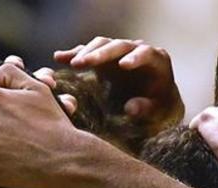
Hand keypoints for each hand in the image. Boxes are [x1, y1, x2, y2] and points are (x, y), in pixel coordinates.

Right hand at [54, 37, 184, 132]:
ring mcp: (119, 51)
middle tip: (82, 63)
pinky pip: (88, 52)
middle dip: (100, 54)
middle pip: (118, 45)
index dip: (135, 58)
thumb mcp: (157, 113)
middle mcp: (137, 50)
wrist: (153, 104)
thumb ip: (146, 109)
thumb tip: (130, 109)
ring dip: (85, 52)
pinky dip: (74, 54)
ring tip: (72, 64)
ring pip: (102, 44)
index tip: (123, 66)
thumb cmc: (159, 108)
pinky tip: (59, 58)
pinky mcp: (105, 57)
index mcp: (156, 60)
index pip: (145, 53)